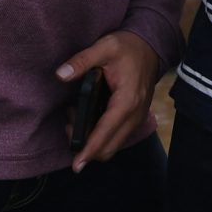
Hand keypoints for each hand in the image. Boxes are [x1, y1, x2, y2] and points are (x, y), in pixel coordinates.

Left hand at [55, 29, 162, 169]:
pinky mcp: (136, 118)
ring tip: (75, 120)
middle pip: (109, 148)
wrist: (151, 45)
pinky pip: (118, 137)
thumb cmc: (128, 47)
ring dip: (93, 143)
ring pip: (113, 145)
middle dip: (86, 148)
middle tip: (68, 127)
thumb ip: (82, 61)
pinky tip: (88, 118)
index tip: (76, 166)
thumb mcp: (104, 47)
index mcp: (127, 101)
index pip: (105, 134)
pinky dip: (101, 137)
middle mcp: (135, 115)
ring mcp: (138, 118)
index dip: (89, 151)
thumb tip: (60, 75)